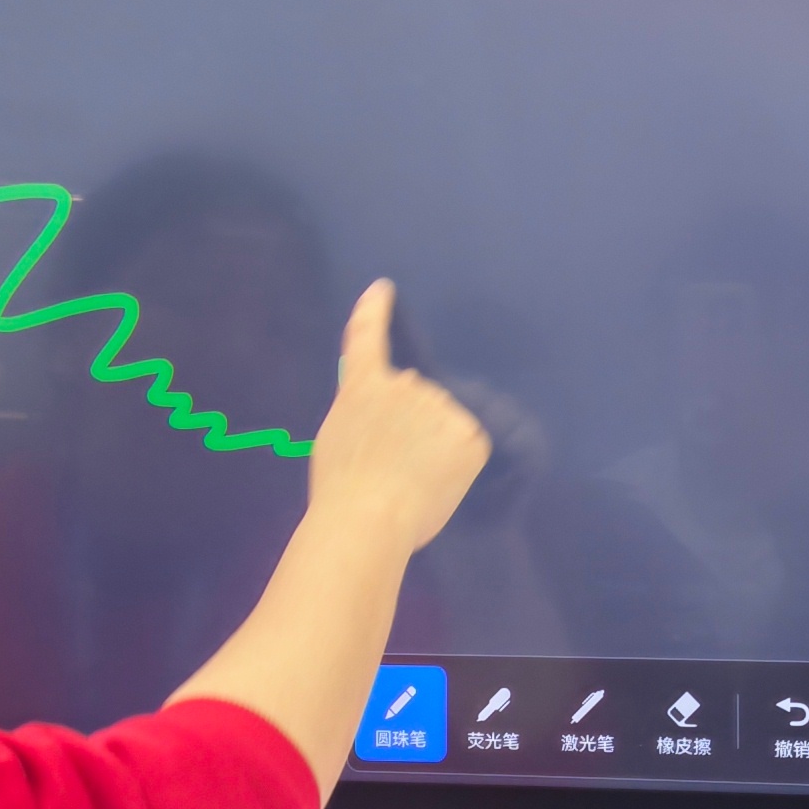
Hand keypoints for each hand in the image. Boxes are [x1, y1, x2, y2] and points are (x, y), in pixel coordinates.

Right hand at [304, 282, 488, 552]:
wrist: (368, 518)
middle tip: (394, 466)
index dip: (375, 311)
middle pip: (416, 399)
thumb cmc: (342, 490)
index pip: (368, 336)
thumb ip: (362, 414)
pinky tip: (435, 481)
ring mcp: (441, 406)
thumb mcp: (338, 437)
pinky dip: (457, 463)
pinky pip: (467, 445)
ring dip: (435, 444)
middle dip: (412, 424)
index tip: (383, 290)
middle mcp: (406, 384)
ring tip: (412, 481)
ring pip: (443, 423)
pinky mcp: (470, 433)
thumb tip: (382, 416)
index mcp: (363, 386)